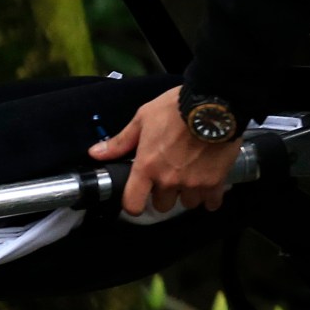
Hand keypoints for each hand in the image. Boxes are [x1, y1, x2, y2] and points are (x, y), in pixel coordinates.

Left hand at [91, 92, 240, 215]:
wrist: (215, 103)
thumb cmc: (175, 109)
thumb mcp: (144, 118)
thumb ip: (121, 141)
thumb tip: (94, 154)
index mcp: (146, 168)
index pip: (133, 203)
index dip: (134, 205)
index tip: (140, 199)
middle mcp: (168, 181)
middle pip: (163, 205)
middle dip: (165, 195)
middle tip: (171, 179)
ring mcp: (193, 183)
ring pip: (188, 203)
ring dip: (189, 194)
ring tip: (193, 180)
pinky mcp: (215, 181)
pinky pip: (212, 202)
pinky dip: (211, 198)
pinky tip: (211, 190)